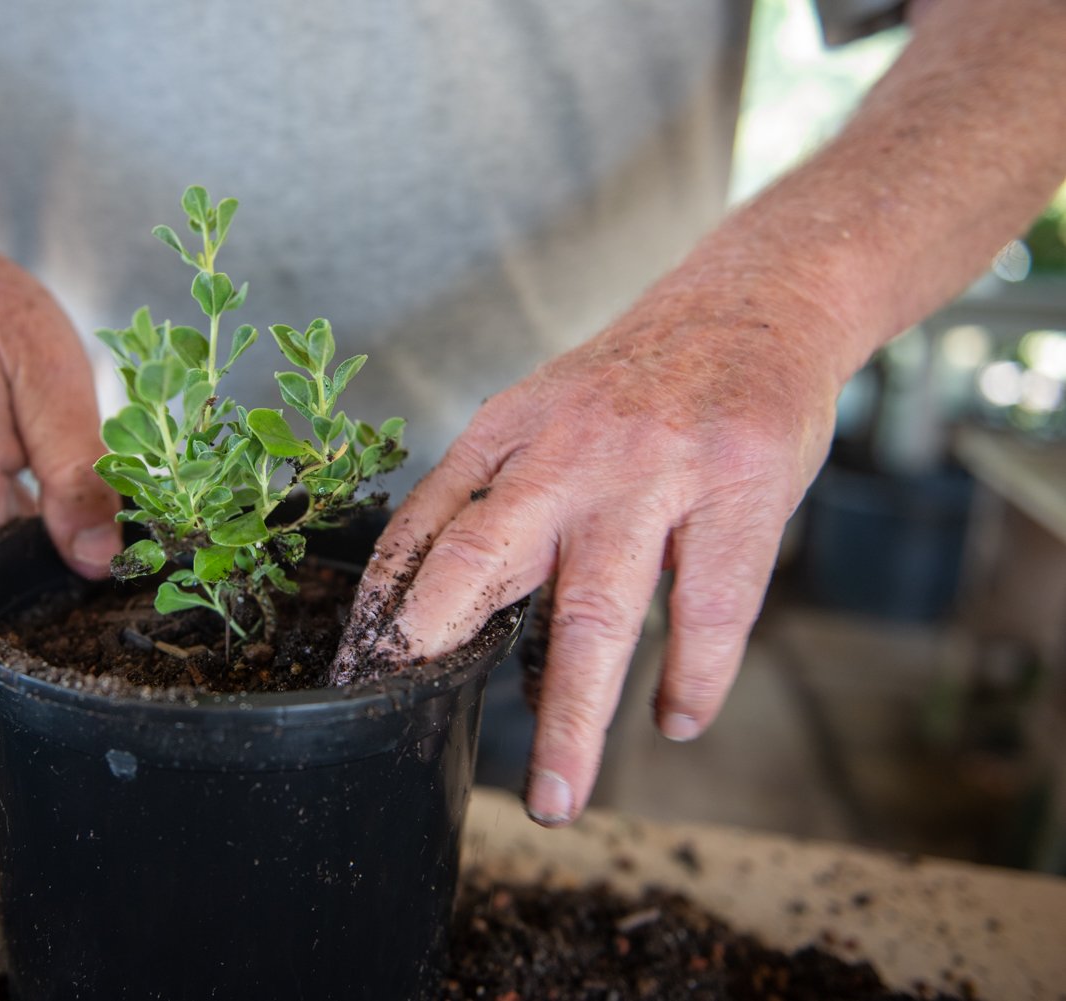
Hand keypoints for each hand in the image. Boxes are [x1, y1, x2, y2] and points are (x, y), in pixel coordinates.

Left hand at [345, 279, 845, 825]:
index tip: (359, 670)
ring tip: (557, 797)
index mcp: (510, 431)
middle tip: (410, 712)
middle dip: (438, 637)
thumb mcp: (545, 416)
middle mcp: (571, 451)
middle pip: (486, 556)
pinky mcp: (740, 491)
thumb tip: (462, 623)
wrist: (758, 304)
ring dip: (574, 718)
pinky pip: (710, 610)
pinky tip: (676, 722)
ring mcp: (656, 472)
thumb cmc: (641, 382)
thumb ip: (499, 502)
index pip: (425, 521)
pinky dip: (692, 679)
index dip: (384, 599)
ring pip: (598, 612)